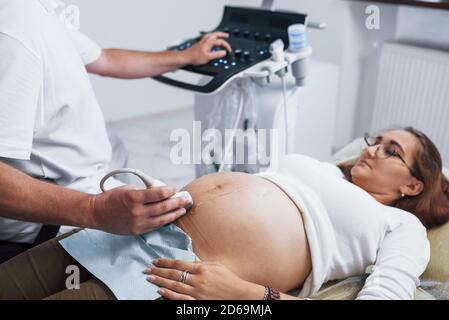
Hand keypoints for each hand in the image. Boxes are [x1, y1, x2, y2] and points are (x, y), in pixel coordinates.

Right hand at [89, 185, 188, 234]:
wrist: (97, 214)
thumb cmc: (112, 198)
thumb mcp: (128, 189)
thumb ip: (144, 192)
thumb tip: (160, 193)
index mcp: (134, 197)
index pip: (158, 194)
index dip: (169, 191)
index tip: (175, 188)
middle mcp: (137, 211)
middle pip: (163, 207)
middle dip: (177, 202)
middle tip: (185, 199)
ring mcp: (138, 223)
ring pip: (162, 219)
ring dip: (174, 214)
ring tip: (182, 210)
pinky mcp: (137, 231)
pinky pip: (155, 226)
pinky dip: (164, 221)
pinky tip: (170, 218)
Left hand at [144, 259, 264, 299]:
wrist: (239, 295)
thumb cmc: (229, 279)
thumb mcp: (216, 266)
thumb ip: (201, 264)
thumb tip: (187, 262)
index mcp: (202, 268)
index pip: (179, 264)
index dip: (166, 262)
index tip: (155, 260)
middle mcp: (198, 280)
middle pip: (174, 274)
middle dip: (158, 271)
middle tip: (146, 269)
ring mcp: (197, 292)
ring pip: (174, 286)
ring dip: (160, 282)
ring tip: (149, 278)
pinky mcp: (198, 303)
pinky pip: (180, 299)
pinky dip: (169, 295)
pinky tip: (160, 291)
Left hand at [184, 32, 231, 65]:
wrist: (187, 57)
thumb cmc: (195, 57)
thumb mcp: (208, 57)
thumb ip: (217, 55)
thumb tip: (224, 52)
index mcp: (209, 42)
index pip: (220, 42)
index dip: (226, 46)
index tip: (229, 50)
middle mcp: (206, 40)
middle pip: (216, 34)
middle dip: (222, 34)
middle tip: (227, 35)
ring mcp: (202, 41)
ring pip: (211, 34)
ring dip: (216, 34)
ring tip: (220, 35)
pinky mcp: (200, 43)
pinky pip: (207, 37)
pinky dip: (211, 36)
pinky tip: (211, 39)